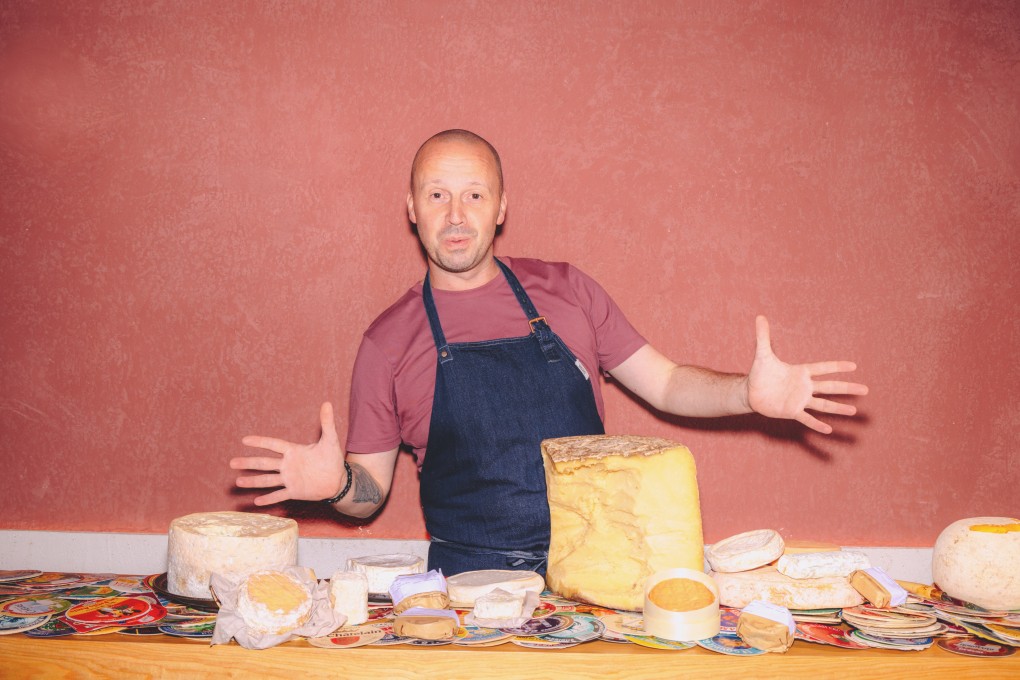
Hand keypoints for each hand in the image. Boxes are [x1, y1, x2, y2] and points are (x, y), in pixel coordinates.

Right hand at [230, 402, 346, 504]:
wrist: (338, 480)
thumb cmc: (332, 459)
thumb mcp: (330, 440)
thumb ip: (327, 423)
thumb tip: (327, 403)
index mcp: (293, 451)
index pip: (274, 445)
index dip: (260, 442)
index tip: (244, 440)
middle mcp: (288, 465)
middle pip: (265, 463)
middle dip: (249, 462)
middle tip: (232, 462)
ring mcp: (290, 479)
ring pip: (268, 480)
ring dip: (253, 481)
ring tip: (238, 481)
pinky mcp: (295, 492)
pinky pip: (279, 495)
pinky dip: (269, 499)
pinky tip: (256, 501)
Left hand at [746, 316, 867, 433]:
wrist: (750, 392)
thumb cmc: (760, 373)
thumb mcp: (762, 354)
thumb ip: (763, 336)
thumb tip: (760, 316)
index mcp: (801, 372)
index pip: (822, 368)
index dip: (837, 366)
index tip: (854, 366)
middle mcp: (804, 387)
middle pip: (830, 386)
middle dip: (847, 387)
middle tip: (866, 389)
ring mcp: (799, 400)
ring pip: (823, 404)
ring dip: (838, 408)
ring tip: (854, 411)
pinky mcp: (791, 411)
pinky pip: (807, 419)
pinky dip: (817, 424)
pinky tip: (829, 430)